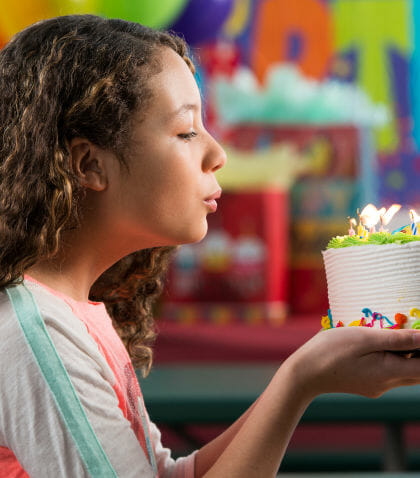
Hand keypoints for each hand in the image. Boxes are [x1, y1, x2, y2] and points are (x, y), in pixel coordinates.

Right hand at [284, 326, 419, 399]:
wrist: (304, 373)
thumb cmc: (330, 350)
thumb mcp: (363, 338)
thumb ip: (397, 339)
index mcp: (388, 373)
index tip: (419, 332)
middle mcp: (386, 384)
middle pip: (417, 372)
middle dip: (418, 352)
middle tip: (410, 330)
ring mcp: (376, 386)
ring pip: (404, 372)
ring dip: (407, 355)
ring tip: (395, 333)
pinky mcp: (366, 384)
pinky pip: (389, 373)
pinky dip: (393, 359)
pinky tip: (379, 344)